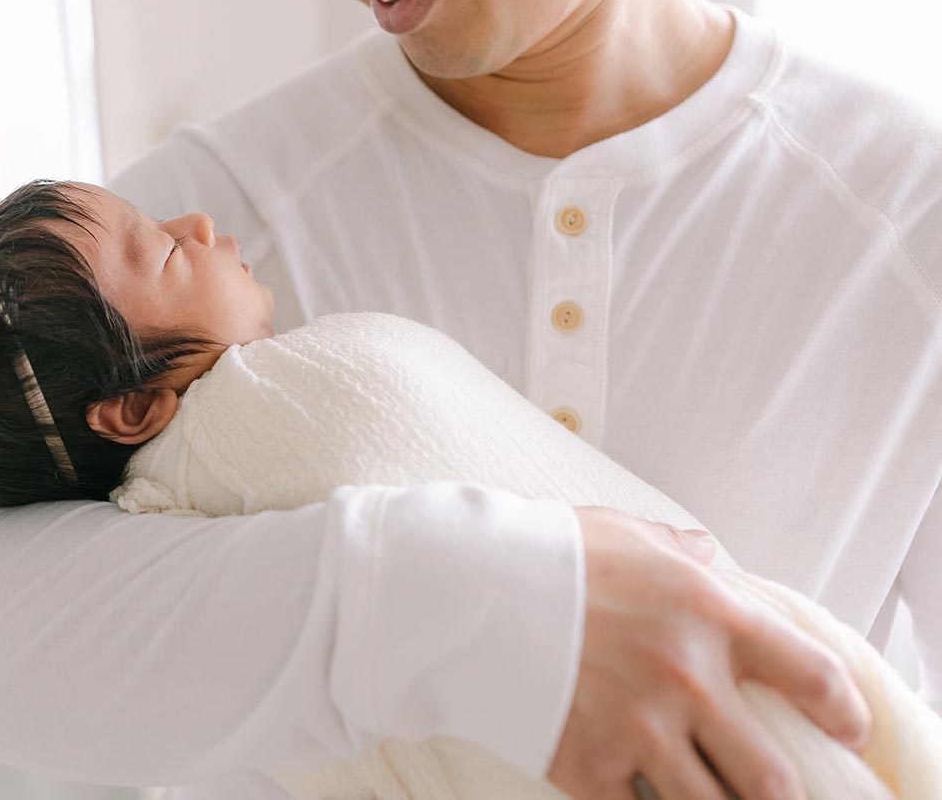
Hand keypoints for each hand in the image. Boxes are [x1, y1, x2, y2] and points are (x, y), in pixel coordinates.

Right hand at [546, 507, 870, 799]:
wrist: (461, 588)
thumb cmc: (543, 553)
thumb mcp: (623, 533)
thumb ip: (677, 550)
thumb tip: (706, 554)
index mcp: (708, 616)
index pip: (814, 678)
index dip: (844, 714)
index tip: (846, 729)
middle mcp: (686, 680)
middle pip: (772, 780)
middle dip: (781, 798)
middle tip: (772, 792)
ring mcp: (637, 730)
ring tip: (706, 797)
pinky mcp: (586, 766)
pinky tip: (634, 791)